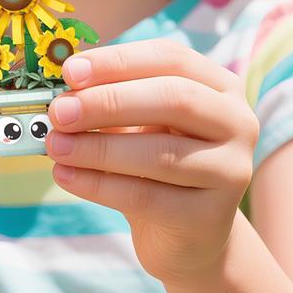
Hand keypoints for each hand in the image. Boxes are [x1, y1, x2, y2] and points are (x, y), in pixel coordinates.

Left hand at [45, 40, 259, 283]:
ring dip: (97, 148)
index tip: (70, 71)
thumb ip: (105, 103)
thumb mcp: (134, 125)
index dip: (118, 61)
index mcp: (218, 86)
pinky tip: (65, 175)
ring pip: (160, 153)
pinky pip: (147, 196)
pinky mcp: (211, 216)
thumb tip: (60, 93)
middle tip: (59, 111)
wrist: (185, 234)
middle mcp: (236, 122)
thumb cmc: (153, 167)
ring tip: (55, 146)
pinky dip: (98, 185)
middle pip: (174, 99)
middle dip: (108, 102)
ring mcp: (231, 170)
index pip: (170, 58)